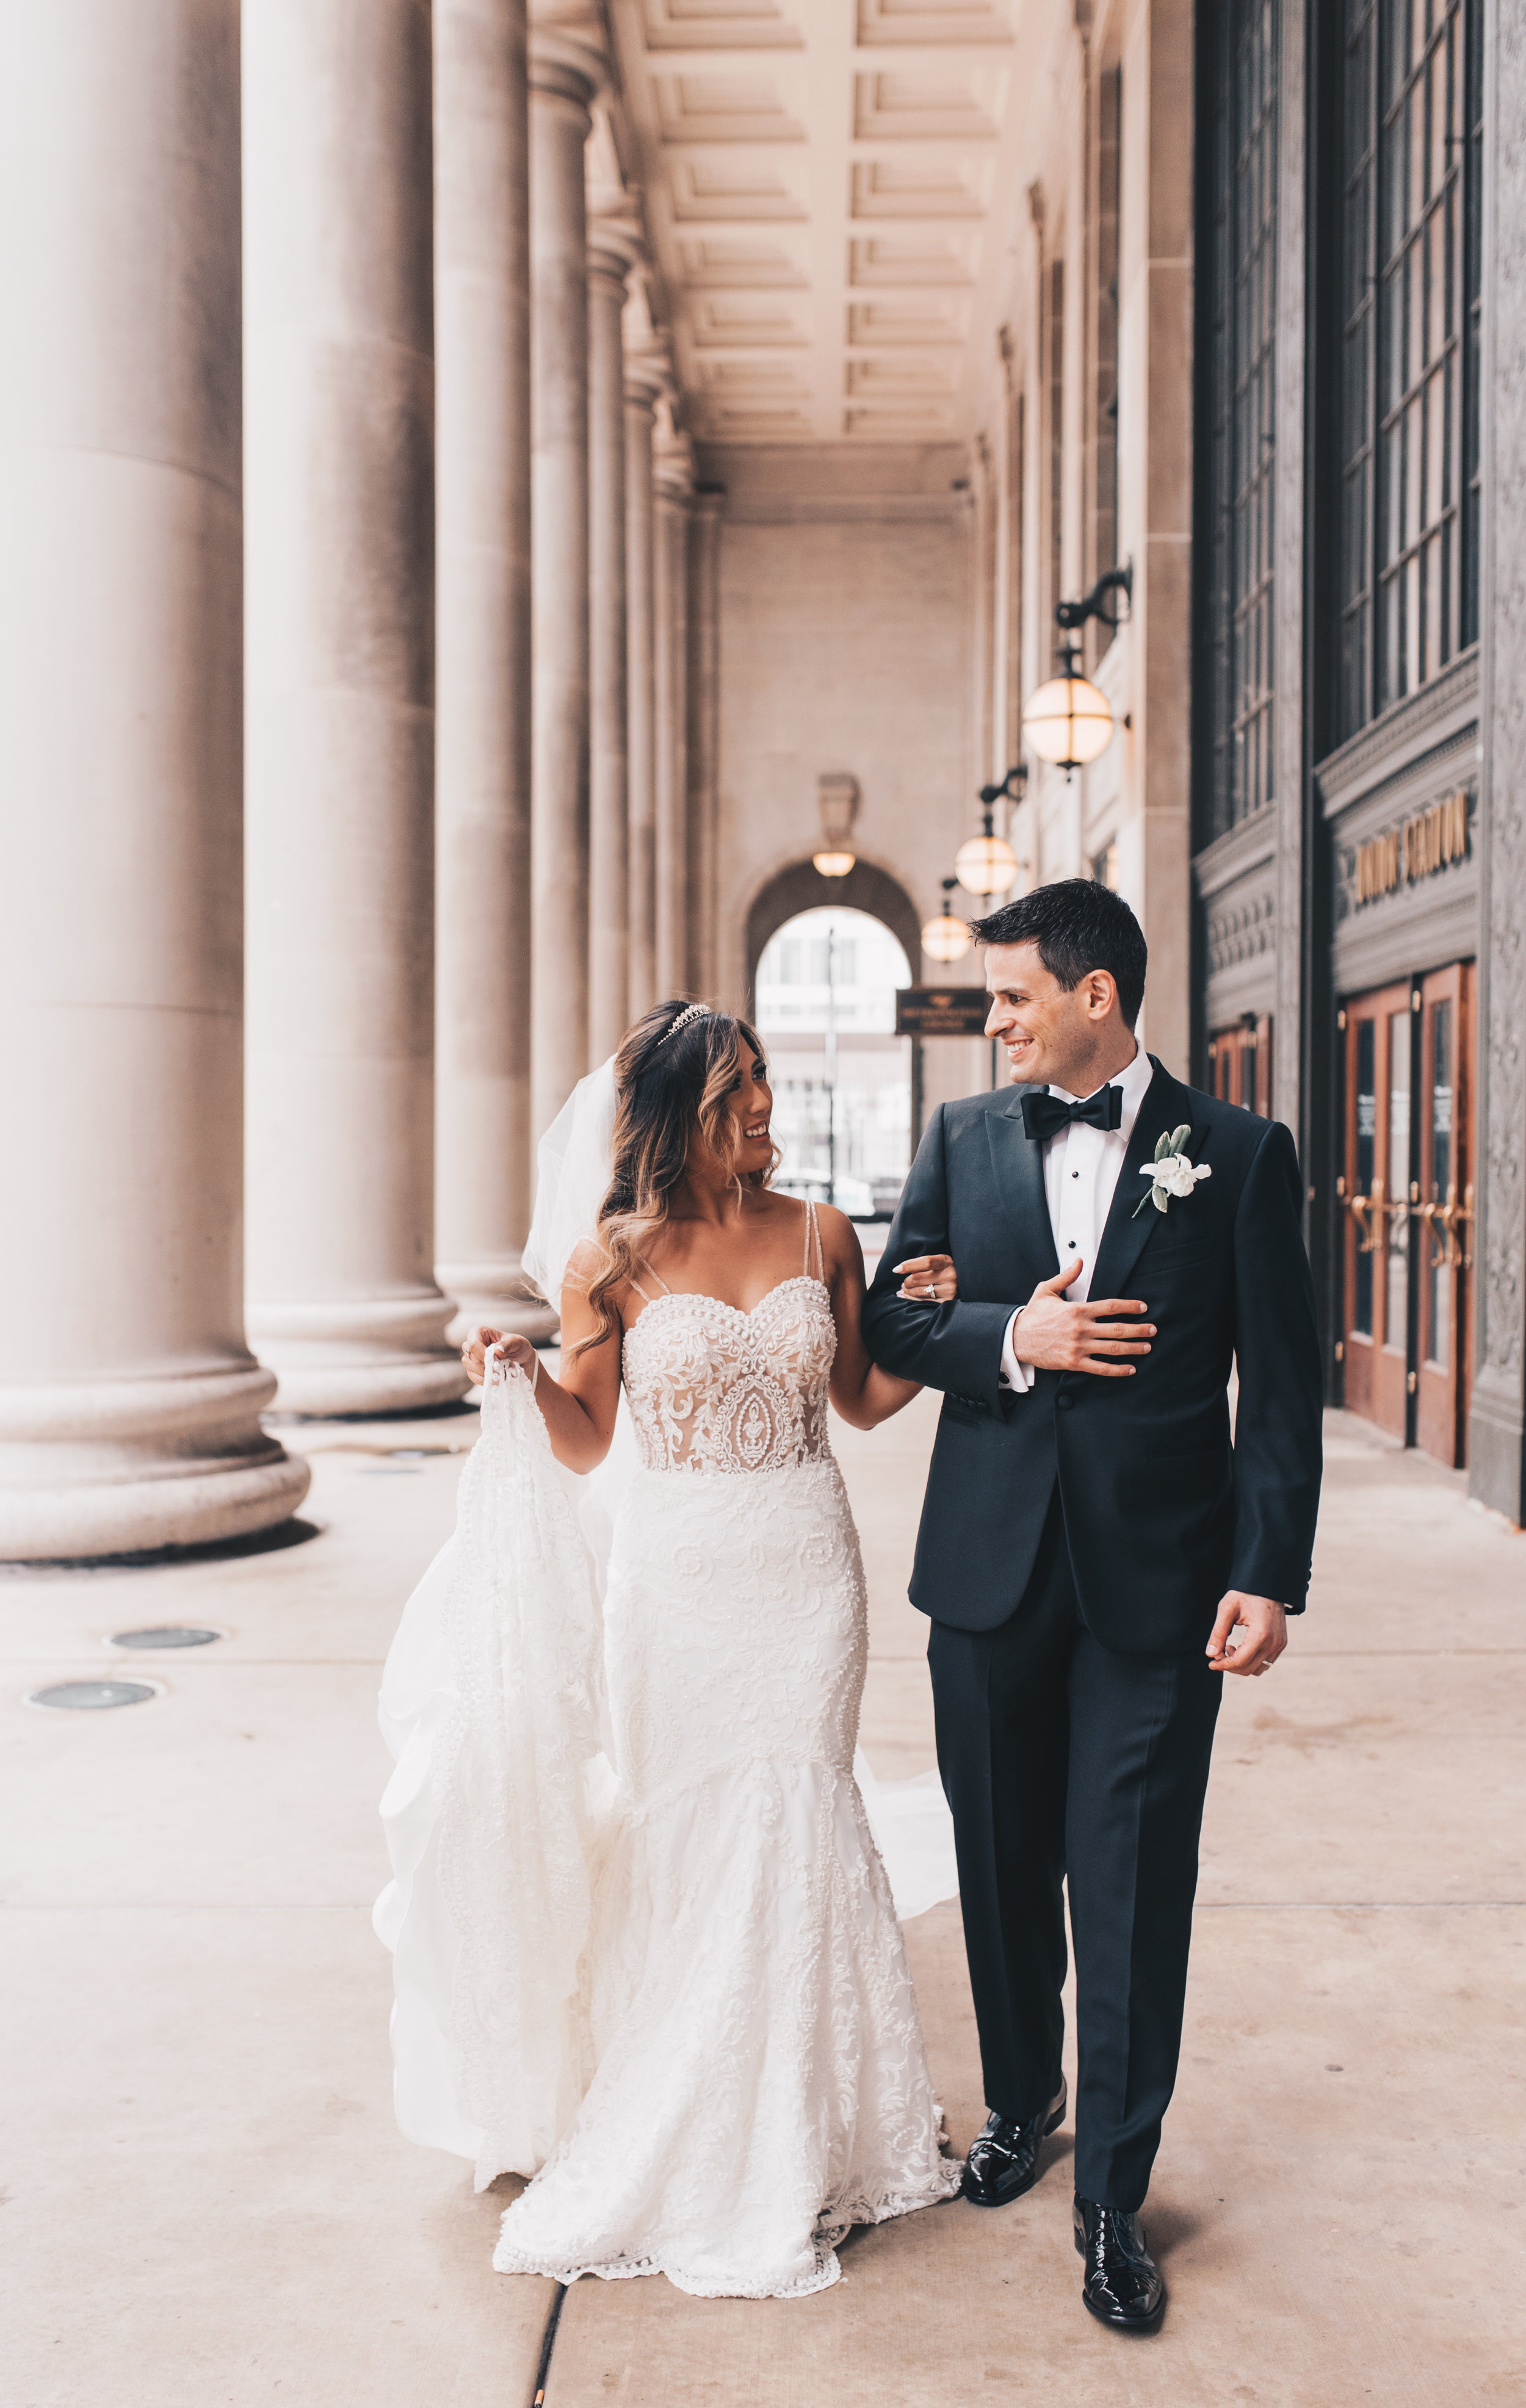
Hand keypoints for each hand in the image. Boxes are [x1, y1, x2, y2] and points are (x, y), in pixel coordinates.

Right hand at [460, 1324, 538, 1385]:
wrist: (523, 1361)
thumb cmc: (518, 1347)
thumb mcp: (517, 1342)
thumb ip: (507, 1345)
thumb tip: (497, 1351)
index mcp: (479, 1332)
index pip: (473, 1344)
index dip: (483, 1354)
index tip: (497, 1360)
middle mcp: (472, 1344)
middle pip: (470, 1357)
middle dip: (486, 1364)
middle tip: (500, 1367)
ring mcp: (471, 1358)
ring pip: (470, 1368)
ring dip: (486, 1373)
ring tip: (500, 1372)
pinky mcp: (473, 1371)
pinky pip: (474, 1377)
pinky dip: (486, 1380)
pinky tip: (496, 1378)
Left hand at [893, 1252, 957, 1302]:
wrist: (966, 1283)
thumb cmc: (945, 1271)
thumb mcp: (938, 1262)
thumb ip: (922, 1263)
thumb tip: (898, 1270)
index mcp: (947, 1261)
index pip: (925, 1262)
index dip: (908, 1265)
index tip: (895, 1270)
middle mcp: (950, 1275)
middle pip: (918, 1278)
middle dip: (906, 1281)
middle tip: (903, 1283)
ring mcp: (950, 1290)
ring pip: (919, 1291)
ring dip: (907, 1291)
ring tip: (904, 1290)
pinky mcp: (947, 1302)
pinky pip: (923, 1302)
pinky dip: (912, 1299)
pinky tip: (906, 1297)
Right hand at [1008, 1258, 1153, 1376]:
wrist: (1016, 1339)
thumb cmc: (1032, 1315)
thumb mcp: (1046, 1290)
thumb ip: (1066, 1276)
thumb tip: (1079, 1261)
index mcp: (1078, 1310)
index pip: (1111, 1306)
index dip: (1130, 1306)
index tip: (1143, 1307)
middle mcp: (1082, 1328)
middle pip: (1118, 1329)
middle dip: (1139, 1329)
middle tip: (1153, 1329)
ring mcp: (1079, 1347)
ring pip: (1113, 1348)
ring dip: (1133, 1348)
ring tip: (1147, 1347)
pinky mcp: (1074, 1362)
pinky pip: (1101, 1368)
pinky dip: (1118, 1369)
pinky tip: (1130, 1369)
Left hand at [1206, 1591, 1287, 1676]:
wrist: (1267, 1584)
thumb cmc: (1245, 1593)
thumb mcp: (1227, 1608)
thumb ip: (1218, 1632)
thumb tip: (1210, 1654)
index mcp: (1261, 1634)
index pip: (1240, 1661)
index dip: (1223, 1665)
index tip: (1211, 1663)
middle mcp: (1274, 1642)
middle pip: (1248, 1669)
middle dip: (1230, 1665)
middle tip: (1219, 1652)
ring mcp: (1280, 1644)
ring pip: (1258, 1669)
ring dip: (1242, 1664)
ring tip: (1231, 1647)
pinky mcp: (1281, 1643)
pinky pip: (1266, 1662)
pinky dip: (1252, 1661)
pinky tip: (1242, 1647)